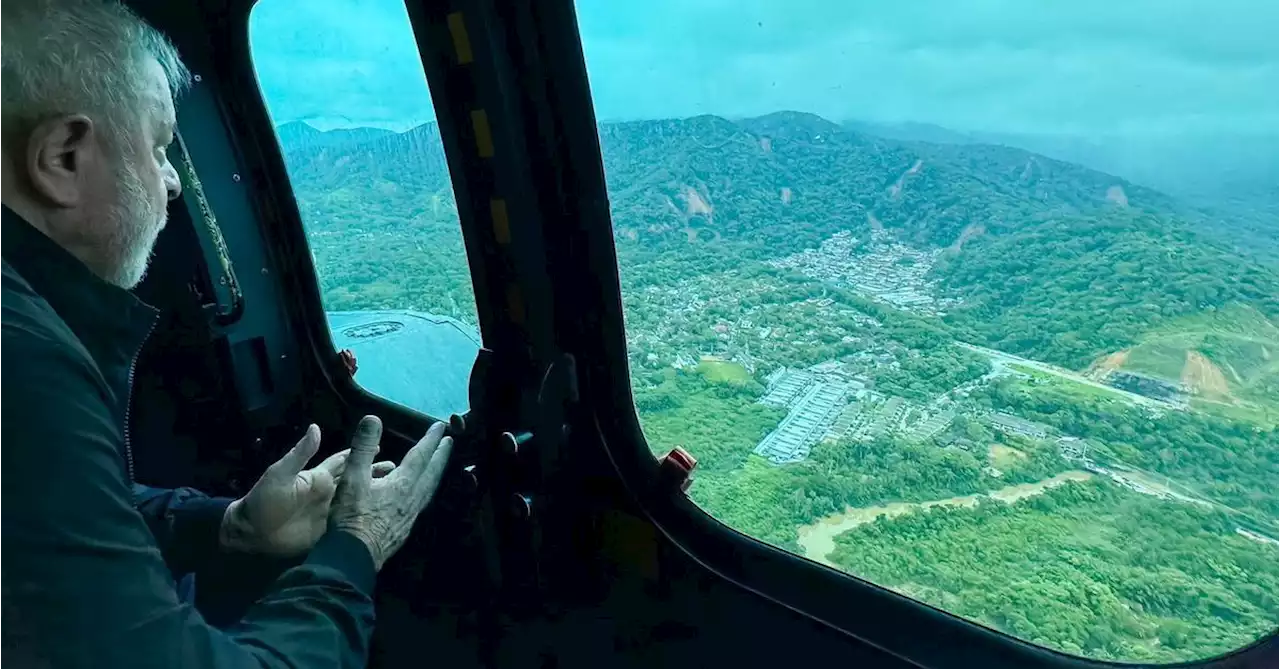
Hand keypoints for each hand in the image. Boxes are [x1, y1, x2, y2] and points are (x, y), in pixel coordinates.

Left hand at [221, 424, 394, 557]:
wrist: (253, 534)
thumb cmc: (263, 500)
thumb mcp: (280, 474)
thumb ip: (300, 453)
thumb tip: (316, 427)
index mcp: (318, 477)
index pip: (344, 460)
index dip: (360, 452)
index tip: (380, 444)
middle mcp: (328, 492)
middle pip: (356, 479)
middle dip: (375, 472)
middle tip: (398, 468)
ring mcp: (330, 512)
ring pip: (358, 500)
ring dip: (374, 494)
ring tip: (396, 490)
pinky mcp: (329, 530)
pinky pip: (351, 522)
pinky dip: (365, 518)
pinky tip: (380, 517)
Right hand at [330, 416, 452, 569]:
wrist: (354, 556)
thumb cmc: (352, 517)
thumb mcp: (353, 478)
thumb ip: (363, 448)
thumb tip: (373, 418)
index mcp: (403, 484)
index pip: (420, 456)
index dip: (430, 439)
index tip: (440, 426)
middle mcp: (413, 499)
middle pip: (432, 472)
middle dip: (441, 455)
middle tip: (450, 442)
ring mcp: (411, 516)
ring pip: (429, 489)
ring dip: (436, 473)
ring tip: (439, 465)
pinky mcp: (405, 529)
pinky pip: (422, 503)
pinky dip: (425, 491)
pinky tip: (419, 495)